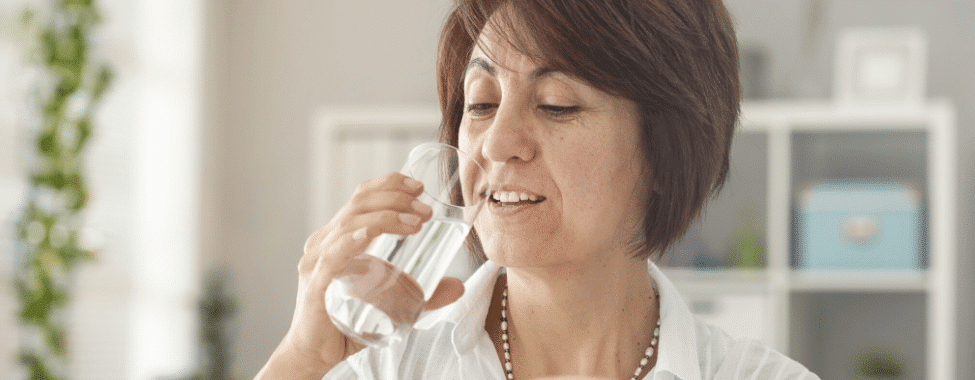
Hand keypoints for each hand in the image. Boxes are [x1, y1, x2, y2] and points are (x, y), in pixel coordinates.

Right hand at [256, 173, 464, 378]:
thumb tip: (458, 286)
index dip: (388, 184)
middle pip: (358, 204)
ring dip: (385, 216)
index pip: (361, 198)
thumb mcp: (391, 302)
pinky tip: (368, 233)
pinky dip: (351, 240)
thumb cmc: (346, 324)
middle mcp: (324, 242)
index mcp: (338, 238)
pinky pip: (333, 255)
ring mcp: (317, 261)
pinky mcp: (316, 284)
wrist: (314, 355)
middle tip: (426, 210)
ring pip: (350, 222)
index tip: (418, 186)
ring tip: (416, 221)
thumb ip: (423, 295)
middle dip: (396, 198)